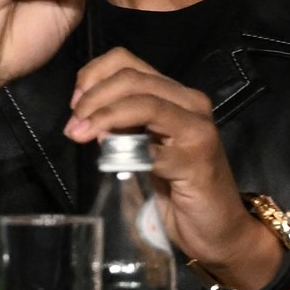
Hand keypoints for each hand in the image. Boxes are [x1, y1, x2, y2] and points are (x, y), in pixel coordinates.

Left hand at [64, 49, 279, 287]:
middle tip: (73, 125)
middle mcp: (191, 104)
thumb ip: (121, 124)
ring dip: (103, 117)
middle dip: (92, 98)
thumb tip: (84, 113)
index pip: (126, 61)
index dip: (92, 76)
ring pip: (143, 103)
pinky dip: (124, 151)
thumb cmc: (176, 187)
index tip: (74, 104)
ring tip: (81, 135)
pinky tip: (111, 161)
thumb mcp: (143, 145)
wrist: (216, 227)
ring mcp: (197, 131)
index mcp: (175, 95)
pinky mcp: (195, 161)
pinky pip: (151, 148)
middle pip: (132, 78)